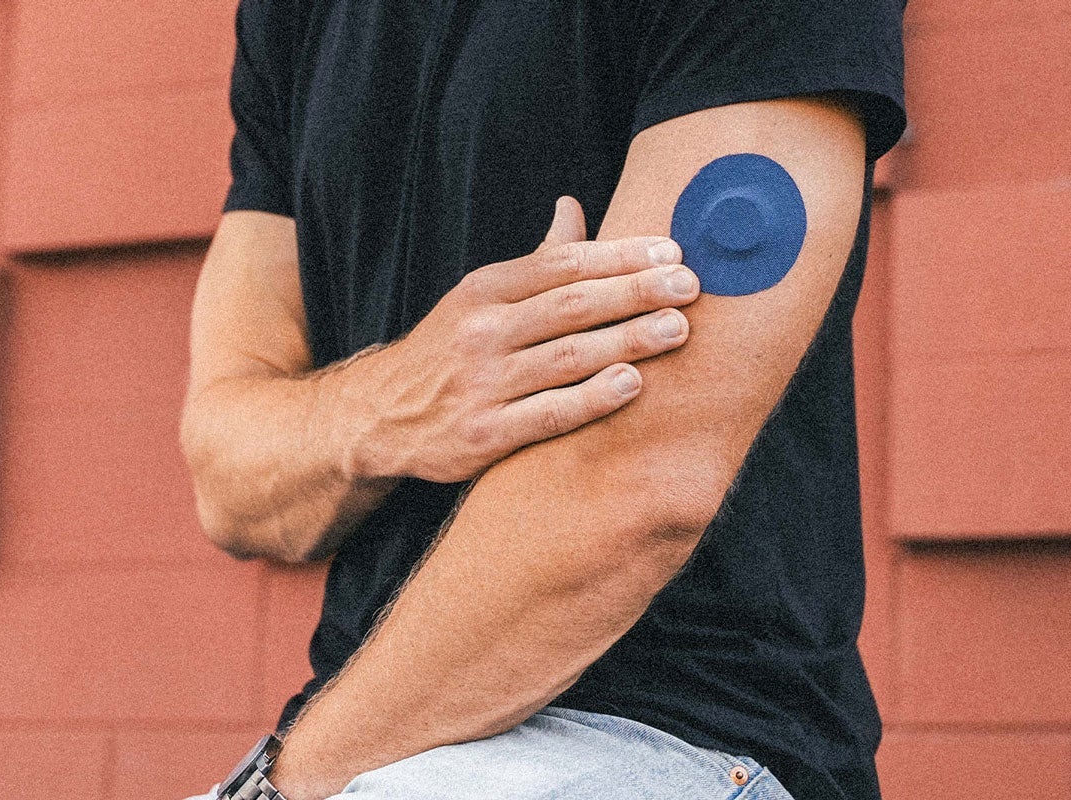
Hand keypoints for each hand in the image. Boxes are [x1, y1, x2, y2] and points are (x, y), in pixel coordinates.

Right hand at [327, 196, 697, 483]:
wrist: (380, 416)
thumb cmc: (449, 350)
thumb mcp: (479, 297)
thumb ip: (535, 261)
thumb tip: (572, 206)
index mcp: (485, 290)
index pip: (562, 264)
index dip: (620, 256)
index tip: (671, 251)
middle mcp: (482, 331)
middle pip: (572, 305)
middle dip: (637, 292)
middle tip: (690, 286)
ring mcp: (483, 384)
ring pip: (568, 357)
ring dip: (628, 340)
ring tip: (678, 329)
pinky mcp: (484, 434)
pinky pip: (549, 413)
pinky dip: (592, 398)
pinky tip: (632, 383)